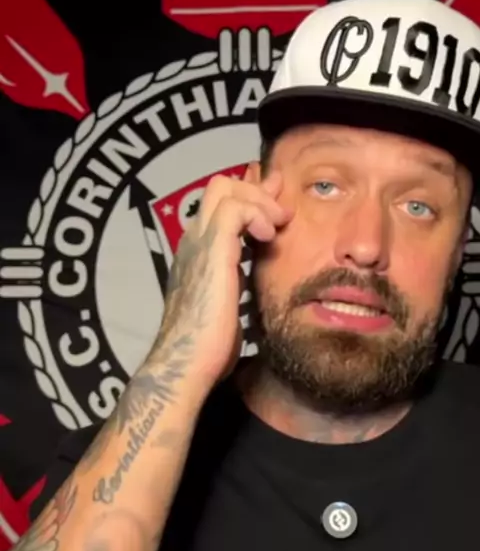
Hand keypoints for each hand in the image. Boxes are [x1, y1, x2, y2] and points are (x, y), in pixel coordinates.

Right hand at [157, 171, 291, 388]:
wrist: (187, 363)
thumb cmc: (208, 346)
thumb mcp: (230, 304)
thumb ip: (240, 283)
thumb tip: (257, 279)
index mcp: (198, 252)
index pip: (221, 205)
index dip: (252, 200)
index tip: (277, 212)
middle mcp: (194, 240)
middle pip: (221, 186)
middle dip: (256, 191)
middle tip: (280, 215)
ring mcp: (199, 243)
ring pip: (225, 187)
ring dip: (259, 200)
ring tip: (276, 226)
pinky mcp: (211, 250)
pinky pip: (233, 207)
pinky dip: (256, 213)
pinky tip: (268, 237)